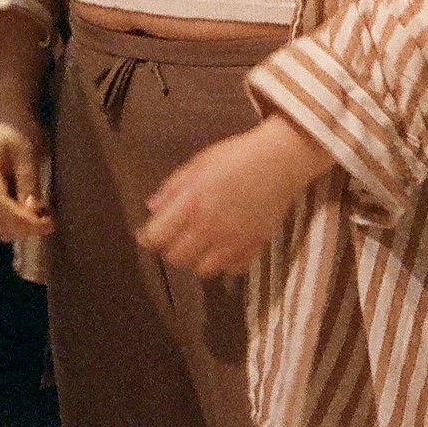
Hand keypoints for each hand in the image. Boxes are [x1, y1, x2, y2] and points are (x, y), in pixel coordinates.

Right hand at [0, 111, 52, 243]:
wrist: (10, 116)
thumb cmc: (19, 127)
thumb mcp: (27, 152)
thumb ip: (28, 182)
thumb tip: (33, 212)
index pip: (2, 208)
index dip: (25, 222)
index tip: (49, 225)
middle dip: (25, 228)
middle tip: (51, 221)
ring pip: (0, 225)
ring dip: (23, 227)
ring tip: (45, 216)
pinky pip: (2, 218)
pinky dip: (19, 220)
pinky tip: (36, 211)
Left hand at [137, 116, 332, 278]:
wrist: (280, 161)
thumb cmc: (236, 156)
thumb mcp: (198, 163)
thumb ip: (173, 187)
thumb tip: (152, 208)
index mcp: (192, 202)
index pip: (156, 237)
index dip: (147, 237)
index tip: (149, 233)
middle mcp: (210, 227)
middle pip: (176, 258)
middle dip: (171, 249)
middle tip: (176, 237)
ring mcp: (233, 241)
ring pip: (202, 270)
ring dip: (196, 259)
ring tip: (200, 243)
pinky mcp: (253, 248)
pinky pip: (231, 270)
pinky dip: (224, 263)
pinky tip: (224, 246)